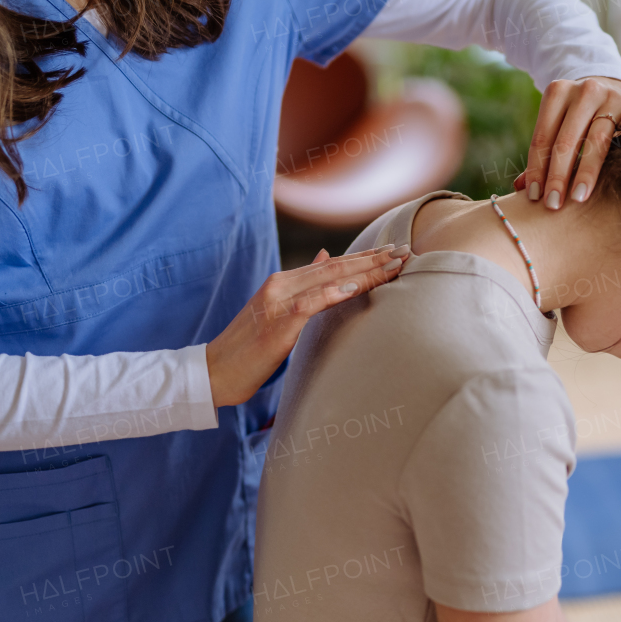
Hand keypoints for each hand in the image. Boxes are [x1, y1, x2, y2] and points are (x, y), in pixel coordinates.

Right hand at [205, 245, 409, 405]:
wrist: (216, 371)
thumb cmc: (250, 347)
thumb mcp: (278, 310)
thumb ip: (304, 285)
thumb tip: (326, 256)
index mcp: (284, 282)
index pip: (332, 264)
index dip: (364, 257)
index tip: (393, 251)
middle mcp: (281, 285)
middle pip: (335, 267)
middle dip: (373, 259)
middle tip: (405, 251)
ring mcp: (277, 302)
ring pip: (328, 280)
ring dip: (364, 272)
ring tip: (393, 265)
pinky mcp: (276, 323)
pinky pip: (309, 304)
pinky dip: (332, 294)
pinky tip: (355, 288)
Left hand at [512, 76, 620, 208]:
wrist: (611, 85)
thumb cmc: (577, 116)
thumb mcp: (557, 124)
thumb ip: (541, 153)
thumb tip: (519, 188)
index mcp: (557, 93)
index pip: (543, 137)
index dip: (537, 168)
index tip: (534, 196)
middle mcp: (584, 91)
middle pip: (567, 140)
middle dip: (558, 176)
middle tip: (553, 204)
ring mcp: (612, 97)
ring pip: (598, 138)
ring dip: (587, 170)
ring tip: (579, 197)